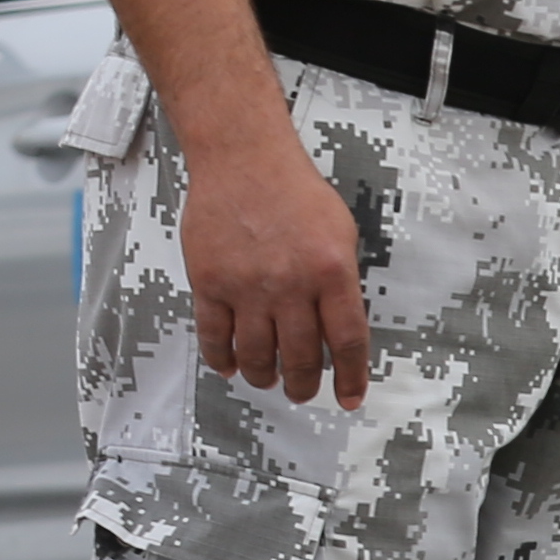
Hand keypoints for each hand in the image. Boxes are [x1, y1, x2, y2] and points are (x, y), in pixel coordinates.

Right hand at [181, 131, 372, 407]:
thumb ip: (339, 283)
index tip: (349, 398)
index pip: (346, 341)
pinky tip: (231, 366)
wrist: (244, 160)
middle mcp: (290, 284)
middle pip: (300, 357)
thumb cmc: (294, 191)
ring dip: (265, 376)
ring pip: (256, 355)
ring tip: (269, 380)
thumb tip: (337, 327)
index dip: (350, 377)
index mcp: (332, 272)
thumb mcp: (341, 234)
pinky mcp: (210, 283)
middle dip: (303, 384)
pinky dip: (222, 359)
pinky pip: (214, 336)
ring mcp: (247, 286)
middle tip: (303, 392)